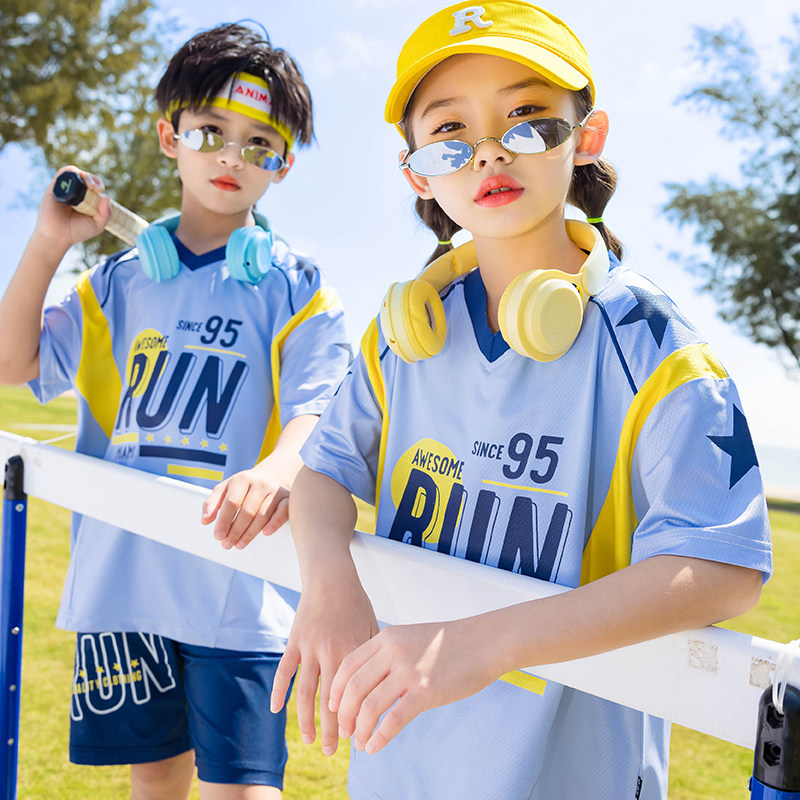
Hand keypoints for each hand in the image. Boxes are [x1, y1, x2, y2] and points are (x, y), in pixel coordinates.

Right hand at [35, 167, 110, 252]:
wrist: (58, 236)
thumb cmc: (77, 231)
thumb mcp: (97, 225)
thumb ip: (106, 214)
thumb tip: (107, 197)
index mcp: (86, 199)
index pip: (94, 185)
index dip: (98, 183)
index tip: (100, 190)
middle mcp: (75, 192)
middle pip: (85, 177)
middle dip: (93, 179)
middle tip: (95, 188)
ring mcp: (65, 189)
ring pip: (74, 173)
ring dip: (83, 175)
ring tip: (89, 185)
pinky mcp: (54, 188)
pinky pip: (62, 174)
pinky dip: (70, 173)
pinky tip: (77, 181)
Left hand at [201, 465, 288, 549]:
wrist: (268, 477)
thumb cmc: (242, 488)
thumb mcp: (224, 490)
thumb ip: (212, 503)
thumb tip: (204, 521)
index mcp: (242, 479)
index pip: (232, 502)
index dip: (224, 521)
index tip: (217, 536)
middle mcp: (260, 483)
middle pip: (247, 511)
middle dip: (235, 531)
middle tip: (227, 544)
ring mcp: (275, 489)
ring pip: (263, 515)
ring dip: (250, 533)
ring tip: (239, 545)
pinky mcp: (287, 498)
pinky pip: (283, 511)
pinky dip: (275, 523)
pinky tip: (266, 533)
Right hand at [270, 571, 378, 755]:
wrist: (331, 577)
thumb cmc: (356, 603)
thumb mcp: (372, 627)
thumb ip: (375, 657)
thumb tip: (386, 686)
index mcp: (355, 651)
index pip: (355, 694)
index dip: (354, 719)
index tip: (357, 738)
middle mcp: (332, 652)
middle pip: (329, 701)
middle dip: (330, 730)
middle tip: (331, 752)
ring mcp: (310, 648)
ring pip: (305, 692)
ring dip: (305, 720)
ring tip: (308, 741)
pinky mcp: (294, 641)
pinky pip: (283, 671)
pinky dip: (278, 691)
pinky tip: (275, 711)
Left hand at [330, 618, 495, 754]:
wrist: (485, 640)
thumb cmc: (450, 643)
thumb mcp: (412, 638)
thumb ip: (389, 655)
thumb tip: (371, 683)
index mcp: (388, 638)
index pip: (349, 665)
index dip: (337, 689)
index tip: (332, 706)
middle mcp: (394, 652)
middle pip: (354, 687)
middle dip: (343, 713)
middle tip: (344, 731)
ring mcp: (409, 671)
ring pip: (369, 706)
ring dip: (360, 729)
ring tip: (359, 742)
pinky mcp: (426, 690)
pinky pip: (394, 719)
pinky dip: (380, 737)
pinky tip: (375, 746)